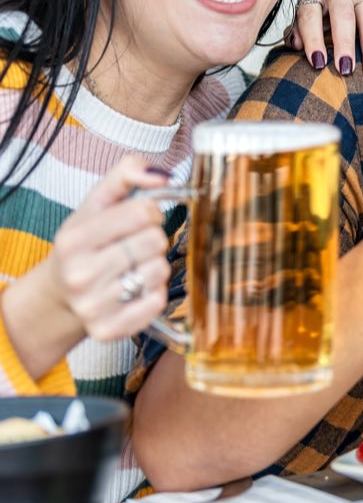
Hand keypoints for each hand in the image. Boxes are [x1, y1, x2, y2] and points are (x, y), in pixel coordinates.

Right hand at [47, 157, 174, 342]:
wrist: (61, 293)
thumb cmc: (87, 243)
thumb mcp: (97, 202)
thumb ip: (127, 173)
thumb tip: (162, 175)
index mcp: (75, 239)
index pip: (144, 211)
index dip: (150, 212)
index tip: (139, 219)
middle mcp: (80, 274)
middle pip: (156, 241)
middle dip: (153, 239)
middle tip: (134, 246)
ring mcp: (93, 306)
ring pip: (161, 270)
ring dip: (155, 266)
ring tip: (132, 268)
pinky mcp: (109, 330)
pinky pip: (158, 302)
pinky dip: (155, 293)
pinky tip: (135, 290)